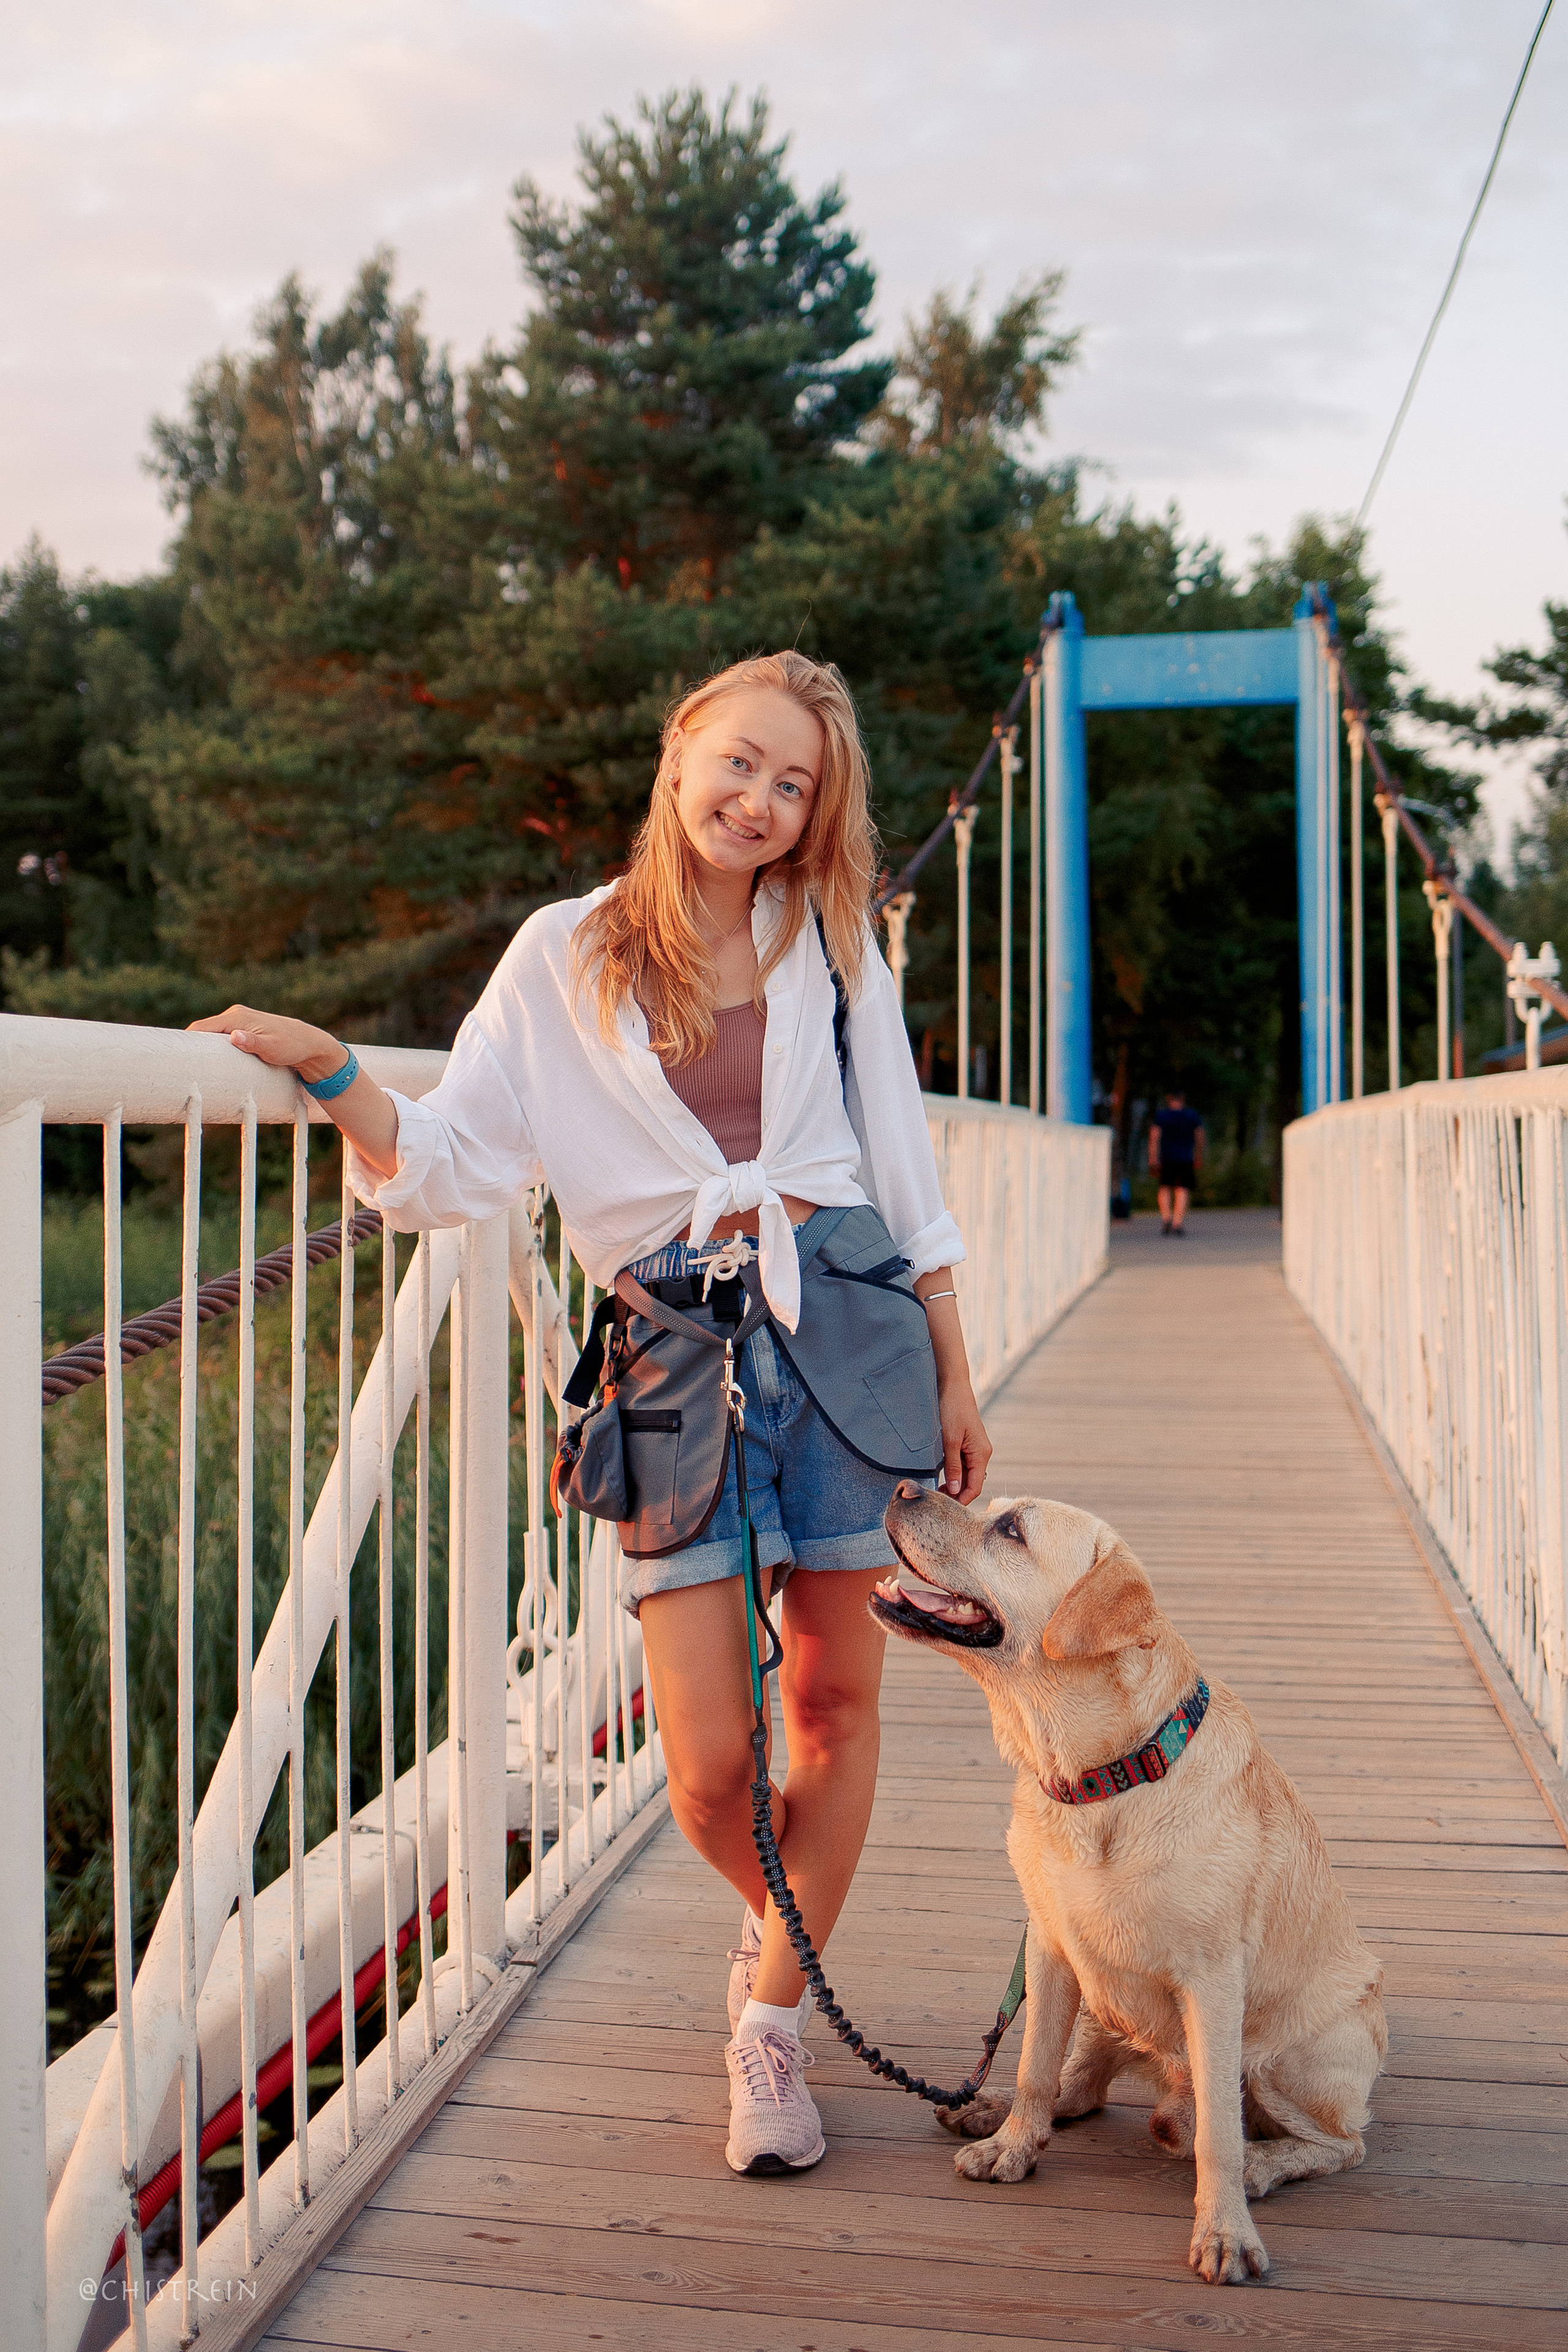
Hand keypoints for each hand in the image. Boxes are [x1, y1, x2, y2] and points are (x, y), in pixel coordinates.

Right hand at [188, 1004, 345, 1086]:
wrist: (309, 1044)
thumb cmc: (292, 1046)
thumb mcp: (273, 1048)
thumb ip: (253, 1043)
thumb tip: (234, 1037)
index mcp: (237, 1017)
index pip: (202, 1028)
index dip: (186, 1041)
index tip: (172, 1056)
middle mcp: (235, 1016)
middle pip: (203, 1031)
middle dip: (191, 1046)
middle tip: (178, 1065)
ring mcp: (239, 1022)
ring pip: (212, 1035)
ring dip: (203, 1048)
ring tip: (190, 1066)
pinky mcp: (244, 1030)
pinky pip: (222, 1037)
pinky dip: (214, 1047)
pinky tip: (209, 1061)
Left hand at [938, 1373, 990, 1504]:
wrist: (952, 1385)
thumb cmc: (952, 1409)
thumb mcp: (949, 1440)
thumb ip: (953, 1466)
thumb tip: (955, 1490)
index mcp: (982, 1454)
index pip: (975, 1487)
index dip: (961, 1500)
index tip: (944, 1508)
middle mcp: (982, 1453)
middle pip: (972, 1483)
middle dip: (957, 1495)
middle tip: (937, 1502)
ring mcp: (975, 1449)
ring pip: (967, 1475)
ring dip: (954, 1485)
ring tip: (937, 1492)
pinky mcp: (967, 1444)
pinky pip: (963, 1465)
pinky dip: (953, 1474)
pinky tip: (941, 1478)